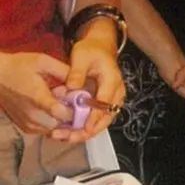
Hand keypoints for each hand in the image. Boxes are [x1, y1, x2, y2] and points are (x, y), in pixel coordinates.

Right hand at [0, 52, 71, 134]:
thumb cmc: (19, 67)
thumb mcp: (43, 61)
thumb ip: (64, 71)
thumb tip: (81, 83)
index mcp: (38, 98)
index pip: (62, 113)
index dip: (76, 109)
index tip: (79, 100)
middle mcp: (32, 116)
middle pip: (63, 125)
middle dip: (71, 114)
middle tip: (68, 99)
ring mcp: (28, 124)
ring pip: (56, 130)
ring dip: (63, 119)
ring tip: (58, 102)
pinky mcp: (26, 128)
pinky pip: (47, 130)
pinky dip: (53, 122)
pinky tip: (50, 108)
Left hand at [62, 23, 125, 140]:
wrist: (101, 47)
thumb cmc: (91, 50)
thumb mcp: (81, 56)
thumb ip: (76, 72)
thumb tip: (71, 88)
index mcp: (112, 80)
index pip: (104, 103)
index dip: (94, 117)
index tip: (82, 128)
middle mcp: (116, 92)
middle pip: (107, 117)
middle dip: (89, 130)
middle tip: (70, 138)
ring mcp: (113, 99)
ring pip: (103, 121)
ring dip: (86, 131)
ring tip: (67, 138)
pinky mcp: (107, 102)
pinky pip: (99, 118)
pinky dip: (86, 126)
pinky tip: (71, 131)